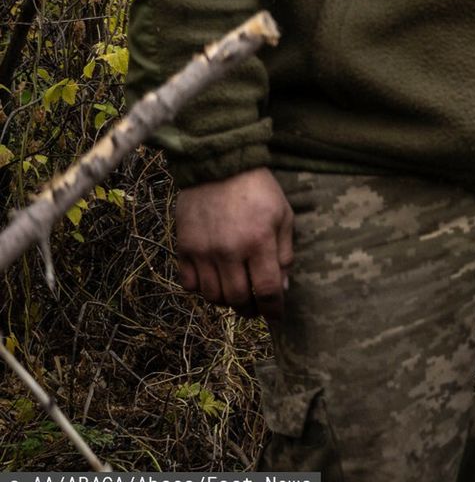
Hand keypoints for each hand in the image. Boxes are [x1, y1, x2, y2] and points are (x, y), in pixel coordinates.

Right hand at [174, 167, 294, 320]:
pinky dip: (201, 290)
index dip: (274, 308)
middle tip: (256, 307)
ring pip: (213, 296)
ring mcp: (203, 251)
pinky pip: (189, 284)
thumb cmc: (258, 190)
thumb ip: (285, 253)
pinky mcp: (183, 248)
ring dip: (227, 302)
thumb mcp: (283, 216)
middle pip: (238, 298)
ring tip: (236, 294)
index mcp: (259, 242)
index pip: (267, 290)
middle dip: (250, 309)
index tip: (276, 315)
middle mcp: (229, 251)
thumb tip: (282, 288)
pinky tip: (213, 281)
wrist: (219, 166)